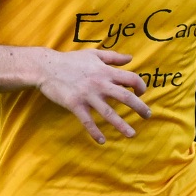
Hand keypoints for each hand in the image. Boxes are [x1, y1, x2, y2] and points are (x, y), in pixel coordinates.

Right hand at [35, 49, 150, 143]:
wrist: (47, 67)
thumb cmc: (70, 60)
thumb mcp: (94, 54)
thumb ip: (113, 57)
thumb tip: (130, 58)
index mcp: (105, 71)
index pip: (131, 78)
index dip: (140, 86)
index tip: (142, 93)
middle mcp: (100, 84)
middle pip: (125, 97)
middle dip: (139, 107)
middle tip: (148, 116)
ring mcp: (88, 95)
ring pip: (109, 113)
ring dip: (121, 125)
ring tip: (131, 134)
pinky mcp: (75, 104)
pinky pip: (87, 121)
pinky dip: (95, 132)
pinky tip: (102, 141)